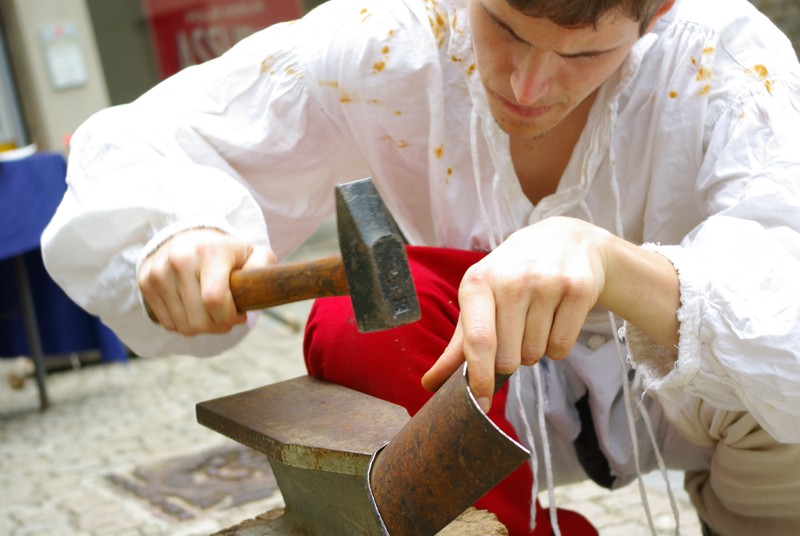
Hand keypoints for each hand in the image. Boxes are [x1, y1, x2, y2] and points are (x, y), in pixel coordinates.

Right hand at [138, 228, 274, 334]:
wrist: (187, 236)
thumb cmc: (225, 252)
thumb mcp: (251, 253)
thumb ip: (263, 265)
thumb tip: (261, 284)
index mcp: (208, 252)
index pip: (214, 300)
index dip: (230, 317)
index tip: (240, 315)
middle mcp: (179, 259)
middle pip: (199, 319)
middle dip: (219, 326)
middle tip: (227, 317)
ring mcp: (159, 272)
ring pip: (184, 326)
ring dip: (202, 327)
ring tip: (212, 313)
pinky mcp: (146, 282)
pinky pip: (169, 323)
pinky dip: (185, 324)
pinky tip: (195, 310)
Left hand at [421, 216, 679, 411]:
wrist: (565, 239)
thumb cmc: (512, 276)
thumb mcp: (480, 299)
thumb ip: (457, 344)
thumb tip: (429, 384)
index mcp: (479, 282)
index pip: (479, 340)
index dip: (479, 376)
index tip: (480, 401)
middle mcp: (512, 279)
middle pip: (509, 357)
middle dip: (510, 359)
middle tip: (515, 333)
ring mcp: (548, 281)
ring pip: (536, 355)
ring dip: (534, 350)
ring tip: (535, 319)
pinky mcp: (578, 288)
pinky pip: (562, 347)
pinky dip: (557, 345)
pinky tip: (556, 318)